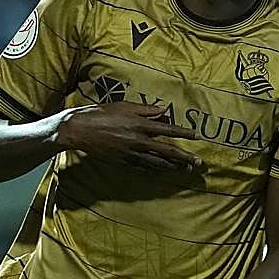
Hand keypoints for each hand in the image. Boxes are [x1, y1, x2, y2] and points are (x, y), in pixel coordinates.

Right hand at [56, 102, 200, 171]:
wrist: (80, 130)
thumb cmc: (102, 113)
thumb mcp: (125, 106)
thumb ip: (146, 109)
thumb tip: (163, 109)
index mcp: (140, 125)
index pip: (168, 130)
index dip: (184, 133)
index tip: (196, 136)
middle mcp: (139, 141)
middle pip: (167, 151)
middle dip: (184, 157)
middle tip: (198, 162)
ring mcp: (131, 154)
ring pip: (157, 163)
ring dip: (173, 167)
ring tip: (185, 169)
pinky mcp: (123, 162)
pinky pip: (143, 168)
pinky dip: (155, 171)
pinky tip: (163, 172)